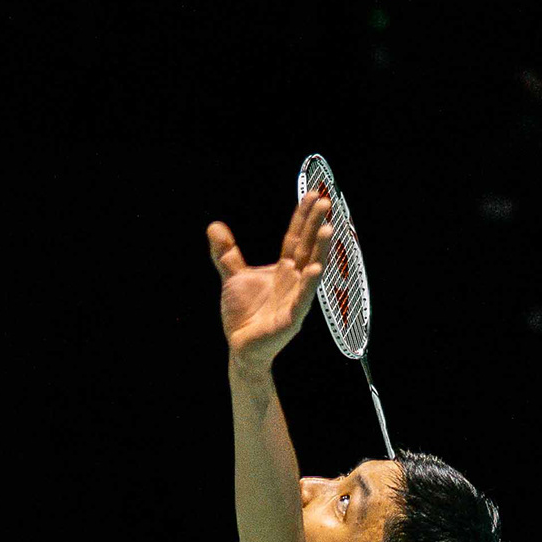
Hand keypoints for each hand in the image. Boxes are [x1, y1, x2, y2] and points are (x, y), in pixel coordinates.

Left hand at [208, 188, 330, 366]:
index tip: (311, 195)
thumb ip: (227, 253)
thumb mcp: (233, 277)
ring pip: (311, 270)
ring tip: (328, 230)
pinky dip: (308, 284)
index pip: (295, 238)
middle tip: (325, 202)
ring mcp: (296, 299)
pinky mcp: (291, 318)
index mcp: (284, 269)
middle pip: (307, 248)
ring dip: (320, 250)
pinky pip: (302, 299)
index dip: (302, 217)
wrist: (241, 346)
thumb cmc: (244, 314)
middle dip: (316, 226)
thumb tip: (214, 226)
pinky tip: (315, 269)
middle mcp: (294, 280)